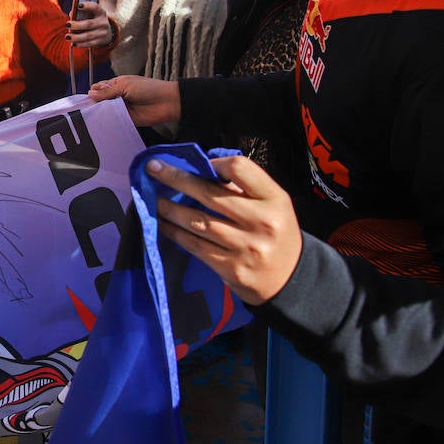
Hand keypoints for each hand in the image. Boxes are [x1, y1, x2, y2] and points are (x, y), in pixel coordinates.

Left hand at [68, 0, 112, 47]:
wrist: (106, 31)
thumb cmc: (92, 20)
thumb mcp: (89, 14)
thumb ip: (80, 13)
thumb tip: (71, 15)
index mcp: (100, 12)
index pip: (95, 7)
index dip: (87, 6)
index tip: (78, 5)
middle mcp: (103, 22)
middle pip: (89, 24)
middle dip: (77, 25)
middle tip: (67, 25)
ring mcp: (103, 32)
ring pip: (88, 36)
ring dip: (76, 37)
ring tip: (67, 37)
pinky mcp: (101, 41)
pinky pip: (89, 43)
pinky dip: (80, 44)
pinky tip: (73, 43)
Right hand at [87, 75, 179, 125]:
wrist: (166, 102)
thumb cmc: (148, 88)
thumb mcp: (125, 86)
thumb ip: (108, 92)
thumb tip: (90, 93)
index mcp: (117, 85)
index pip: (99, 89)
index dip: (92, 93)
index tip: (83, 100)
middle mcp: (117, 96)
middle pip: (100, 101)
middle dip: (94, 104)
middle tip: (85, 110)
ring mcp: (121, 108)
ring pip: (106, 111)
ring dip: (101, 113)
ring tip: (91, 117)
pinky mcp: (126, 119)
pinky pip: (114, 121)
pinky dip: (108, 122)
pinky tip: (101, 123)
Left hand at [148, 154, 301, 304]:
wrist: (290, 279)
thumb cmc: (275, 234)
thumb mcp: (273, 205)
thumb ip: (244, 188)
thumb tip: (201, 168)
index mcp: (274, 199)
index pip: (240, 168)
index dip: (214, 163)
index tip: (196, 163)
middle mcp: (261, 222)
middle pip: (210, 193)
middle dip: (176, 179)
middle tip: (153, 168)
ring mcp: (245, 247)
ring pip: (197, 221)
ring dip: (170, 209)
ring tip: (153, 199)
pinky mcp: (231, 268)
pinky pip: (196, 246)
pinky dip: (176, 234)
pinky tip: (164, 225)